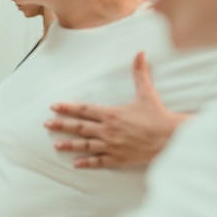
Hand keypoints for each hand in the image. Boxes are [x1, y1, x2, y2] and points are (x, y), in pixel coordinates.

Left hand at [45, 52, 184, 168]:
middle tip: (46, 125)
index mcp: (111, 114)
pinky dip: (86, 162)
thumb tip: (140, 53)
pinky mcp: (118, 158)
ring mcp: (111, 146)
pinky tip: (76, 164)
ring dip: (69, 145)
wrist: (170, 138)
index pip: (84, 110)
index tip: (54, 107)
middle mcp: (107, 130)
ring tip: (56, 145)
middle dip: (61, 125)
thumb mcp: (147, 93)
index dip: (68, 108)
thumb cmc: (158, 116)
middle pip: (79, 128)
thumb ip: (140, 73)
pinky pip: (98, 161)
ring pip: (85, 146)